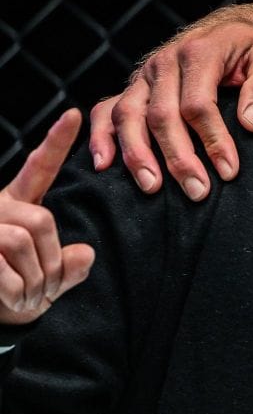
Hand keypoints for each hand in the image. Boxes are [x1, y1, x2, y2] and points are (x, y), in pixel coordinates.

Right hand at [1, 110, 96, 324]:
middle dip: (52, 261)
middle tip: (47, 289)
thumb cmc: (17, 293)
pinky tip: (12, 300)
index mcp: (18, 204)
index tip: (75, 114)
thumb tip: (83, 253)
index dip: (56, 142)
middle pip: (41, 220)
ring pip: (23, 241)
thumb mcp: (51, 281)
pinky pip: (3, 266)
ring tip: (28, 296)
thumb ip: (71, 266)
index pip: (39, 169)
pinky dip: (17, 291)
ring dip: (35, 280)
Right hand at [86, 15, 252, 200]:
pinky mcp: (134, 87)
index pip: (198, 104)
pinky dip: (101, 137)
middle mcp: (164, 63)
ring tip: (152, 187)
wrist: (233, 28)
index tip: (228, 171)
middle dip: (178, 158)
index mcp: (199, 53)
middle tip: (197, 191)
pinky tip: (103, 165)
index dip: (212, 140)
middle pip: (161, 115)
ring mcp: (144, 76)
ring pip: (128, 116)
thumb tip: (250, 123)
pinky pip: (107, 111)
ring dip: (137, 154)